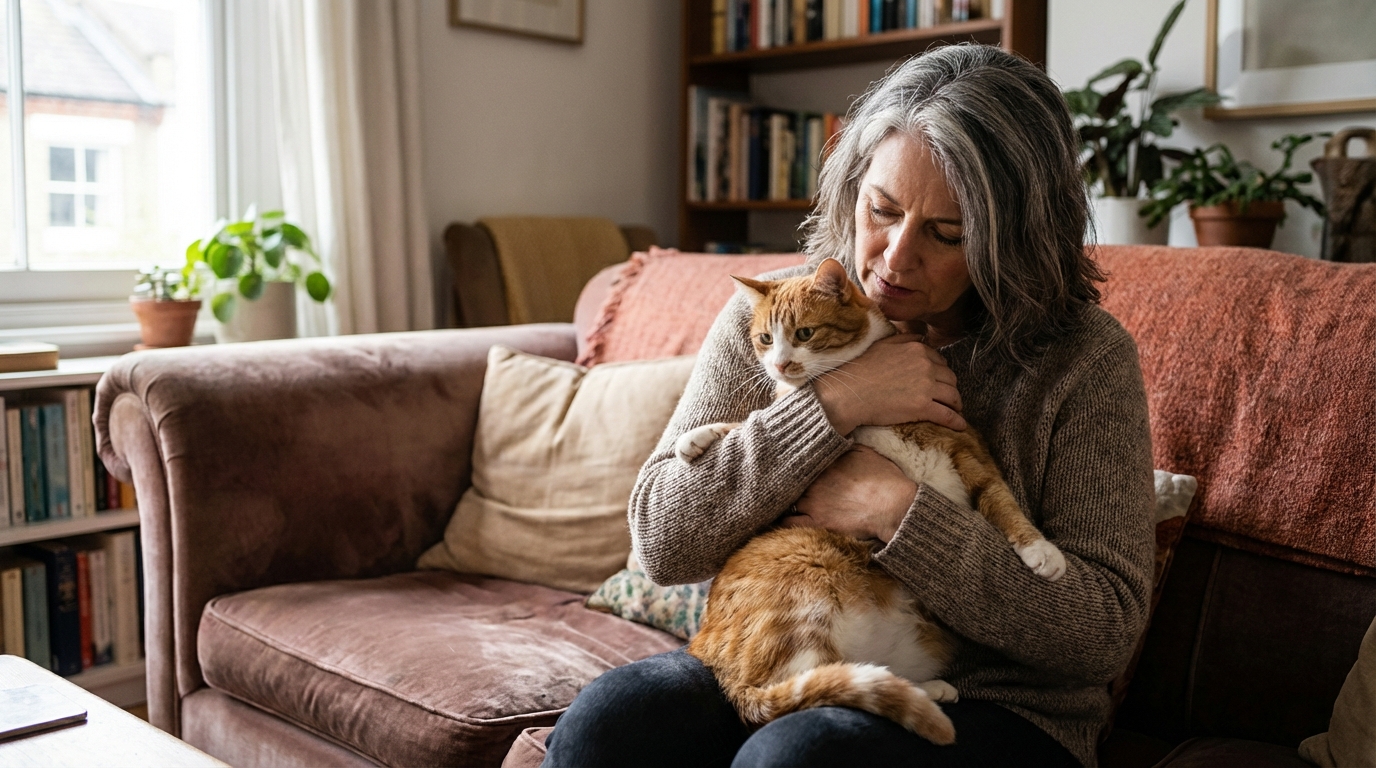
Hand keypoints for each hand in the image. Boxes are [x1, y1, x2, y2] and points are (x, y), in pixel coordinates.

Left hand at [780, 446, 916, 542]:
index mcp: (824, 461)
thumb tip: (837, 438)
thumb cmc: (886, 479)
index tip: (795, 466)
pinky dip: (783, 520)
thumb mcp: (866, 452)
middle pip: (791, 479)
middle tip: (785, 484)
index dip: (798, 464)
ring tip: (782, 501)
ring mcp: (813, 502)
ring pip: (786, 499)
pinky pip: (788, 522)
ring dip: (785, 499)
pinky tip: (782, 518)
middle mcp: (814, 480)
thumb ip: (846, 445)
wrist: (894, 506)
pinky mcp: (817, 522)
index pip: (801, 460)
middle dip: (789, 481)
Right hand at [813, 334, 965, 434]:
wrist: (849, 393)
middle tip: (947, 397)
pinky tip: (960, 425)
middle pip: (950, 378)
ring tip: (954, 410)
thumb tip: (920, 338)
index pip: (940, 361)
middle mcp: (925, 365)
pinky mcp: (923, 407)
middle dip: (950, 388)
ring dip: (955, 404)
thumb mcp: (883, 344)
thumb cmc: (860, 370)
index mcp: (917, 349)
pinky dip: (957, 421)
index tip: (938, 382)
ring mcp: (926, 386)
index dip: (940, 373)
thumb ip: (904, 339)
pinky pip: (948, 415)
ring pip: (953, 395)